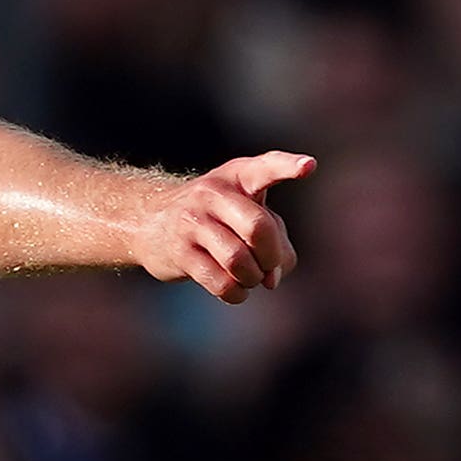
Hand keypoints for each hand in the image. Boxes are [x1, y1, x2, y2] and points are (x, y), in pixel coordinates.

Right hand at [139, 149, 312, 302]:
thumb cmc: (218, 217)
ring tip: (250, 277)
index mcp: (239, 176)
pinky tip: (236, 288)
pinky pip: (221, 283)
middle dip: (271, 256)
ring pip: (238, 260)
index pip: (265, 168)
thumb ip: (275, 240)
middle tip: (268, 265)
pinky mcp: (179, 253)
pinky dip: (237, 293)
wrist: (152, 222)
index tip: (308, 167)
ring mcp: (192, 222)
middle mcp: (213, 193)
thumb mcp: (247, 212)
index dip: (287, 167)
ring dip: (253, 278)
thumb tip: (272, 280)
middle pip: (258, 228)